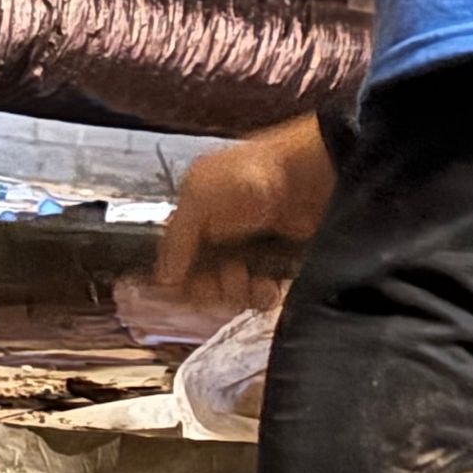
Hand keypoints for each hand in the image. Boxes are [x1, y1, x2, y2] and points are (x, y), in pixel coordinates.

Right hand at [156, 113, 337, 311]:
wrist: (308, 176)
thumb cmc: (250, 176)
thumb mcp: (199, 197)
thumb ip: (177, 239)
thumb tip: (164, 279)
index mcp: (193, 214)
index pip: (175, 258)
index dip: (180, 278)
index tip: (191, 289)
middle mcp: (217, 233)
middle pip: (201, 279)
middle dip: (212, 287)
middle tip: (231, 277)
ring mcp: (246, 249)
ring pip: (230, 290)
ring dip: (238, 293)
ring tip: (256, 284)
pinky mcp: (274, 262)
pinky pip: (259, 292)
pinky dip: (262, 296)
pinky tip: (270, 288)